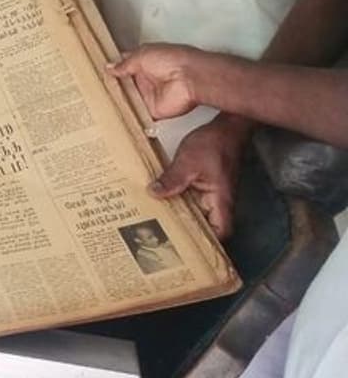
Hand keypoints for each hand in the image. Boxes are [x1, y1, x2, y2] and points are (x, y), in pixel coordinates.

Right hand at [108, 44, 208, 119]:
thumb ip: (124, 64)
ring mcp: (149, 95)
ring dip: (118, 101)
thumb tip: (109, 67)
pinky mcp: (152, 110)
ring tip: (98, 102)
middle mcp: (146, 79)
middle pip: (124, 84)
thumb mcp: (141, 56)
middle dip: (112, 86)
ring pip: (128, 100)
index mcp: (144, 62)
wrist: (190, 78)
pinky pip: (138, 115)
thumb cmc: (173, 61)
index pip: (124, 65)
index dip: (112, 68)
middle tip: (94, 88)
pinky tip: (115, 116)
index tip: (98, 71)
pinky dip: (129, 116)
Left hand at [149, 117, 246, 237]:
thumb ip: (172, 179)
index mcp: (221, 201)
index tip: (187, 249)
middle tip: (163, 239)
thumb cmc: (215, 143)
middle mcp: (218, 202)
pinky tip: (159, 201)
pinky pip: (190, 200)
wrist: (224, 127)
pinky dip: (177, 201)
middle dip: (187, 234)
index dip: (208, 244)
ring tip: (155, 224)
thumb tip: (154, 194)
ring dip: (179, 217)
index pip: (220, 232)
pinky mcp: (203, 186)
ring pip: (196, 214)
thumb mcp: (188, 161)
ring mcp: (210, 194)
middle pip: (205, 227)